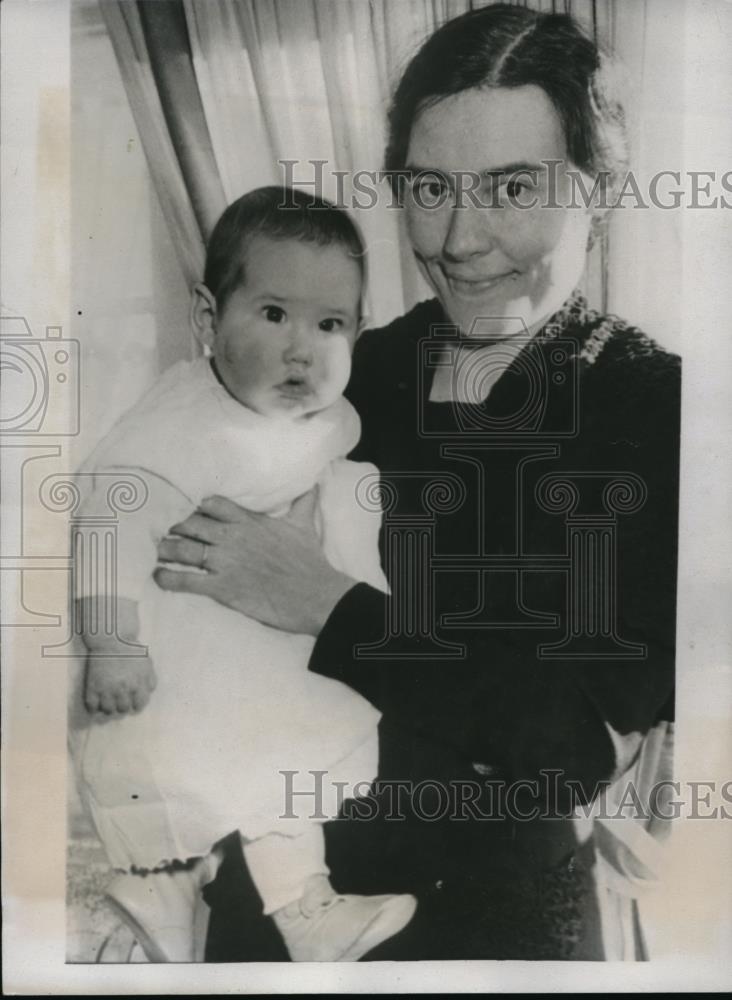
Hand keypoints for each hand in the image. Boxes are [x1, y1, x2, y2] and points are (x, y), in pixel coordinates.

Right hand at [85, 653, 156, 715]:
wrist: (111, 640)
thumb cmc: (131, 650)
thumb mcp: (147, 663)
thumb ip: (151, 680)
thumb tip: (148, 692)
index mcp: (137, 685)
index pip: (139, 705)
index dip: (136, 704)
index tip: (133, 702)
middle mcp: (122, 690)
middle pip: (123, 709)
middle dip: (123, 705)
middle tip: (120, 701)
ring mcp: (106, 689)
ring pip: (107, 710)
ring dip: (109, 708)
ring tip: (108, 702)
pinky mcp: (92, 686)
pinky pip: (91, 705)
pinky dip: (94, 707)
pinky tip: (96, 701)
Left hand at [153, 491, 354, 634]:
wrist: (315, 595)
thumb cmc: (309, 561)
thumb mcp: (304, 525)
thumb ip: (303, 503)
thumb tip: (314, 483)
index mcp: (248, 521)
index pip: (210, 503)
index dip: (194, 505)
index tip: (182, 507)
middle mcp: (232, 538)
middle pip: (189, 523)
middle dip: (172, 525)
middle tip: (159, 529)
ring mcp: (225, 562)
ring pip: (182, 549)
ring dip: (165, 549)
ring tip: (154, 550)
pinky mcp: (222, 587)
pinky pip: (186, 580)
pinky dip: (169, 578)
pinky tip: (159, 577)